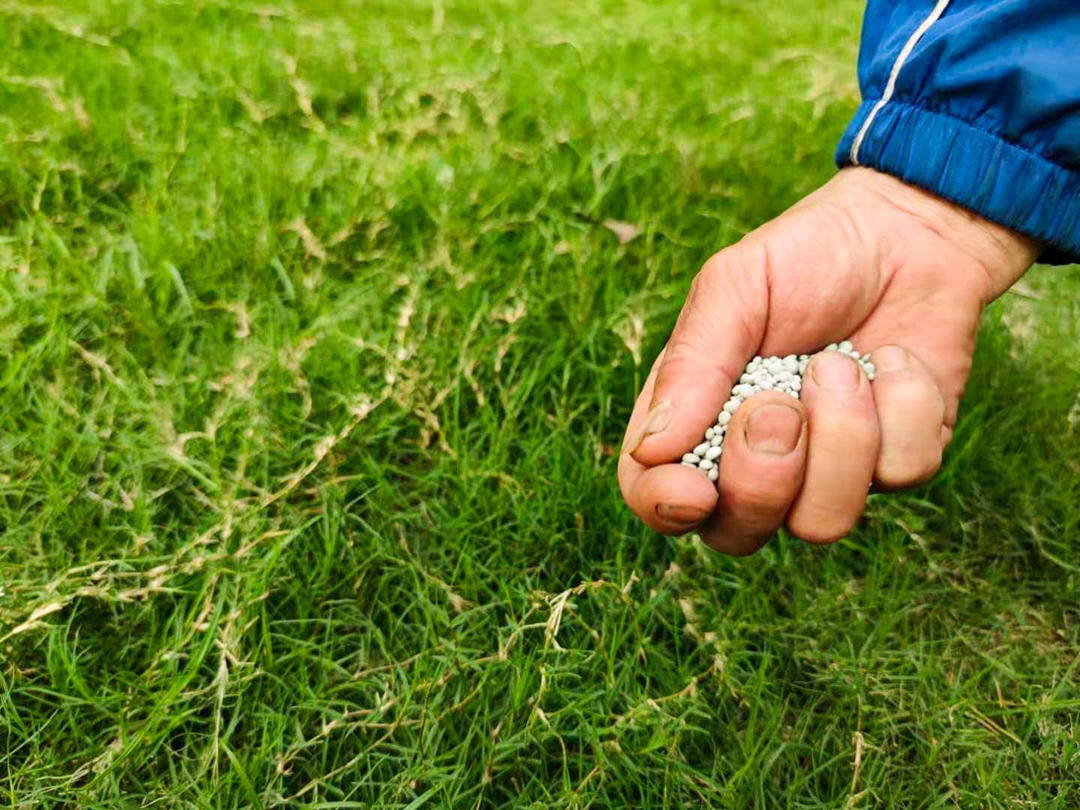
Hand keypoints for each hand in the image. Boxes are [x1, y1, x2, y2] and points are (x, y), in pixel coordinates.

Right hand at [618, 167, 1037, 554]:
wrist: (908, 232)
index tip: (694, 488)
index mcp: (695, 419)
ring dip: (841, 436)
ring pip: (823, 522)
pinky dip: (903, 406)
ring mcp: (828, 470)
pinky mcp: (898, 463)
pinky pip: (901, 474)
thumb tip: (650, 447)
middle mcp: (754, 459)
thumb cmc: (805, 256)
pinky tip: (895, 360)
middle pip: (737, 534)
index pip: (654, 495)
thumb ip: (692, 364)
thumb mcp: (734, 288)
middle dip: (762, 477)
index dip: (665, 508)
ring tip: (844, 363)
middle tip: (781, 405)